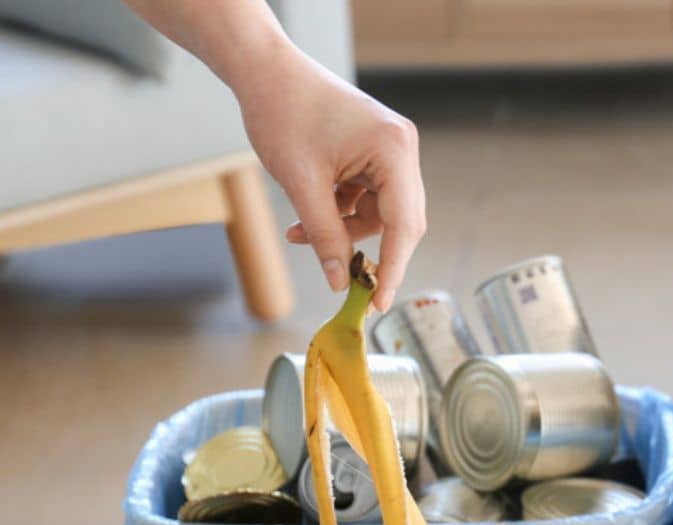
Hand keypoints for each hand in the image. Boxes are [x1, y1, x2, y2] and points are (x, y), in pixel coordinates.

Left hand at [235, 46, 424, 310]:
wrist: (266, 72)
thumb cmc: (283, 114)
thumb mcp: (302, 184)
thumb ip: (326, 235)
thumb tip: (340, 281)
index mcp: (394, 151)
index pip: (404, 225)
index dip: (393, 268)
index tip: (379, 303)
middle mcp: (402, 149)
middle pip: (399, 220)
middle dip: (363, 247)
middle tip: (341, 280)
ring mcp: (391, 149)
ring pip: (380, 212)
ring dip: (344, 230)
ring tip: (301, 233)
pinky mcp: (375, 152)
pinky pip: (367, 197)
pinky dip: (340, 212)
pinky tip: (309, 214)